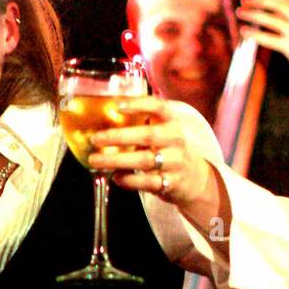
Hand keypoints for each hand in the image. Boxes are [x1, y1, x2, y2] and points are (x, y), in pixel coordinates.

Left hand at [87, 97, 213, 206]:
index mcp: (171, 123)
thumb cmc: (167, 151)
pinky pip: (147, 182)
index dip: (139, 105)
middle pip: (148, 135)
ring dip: (117, 160)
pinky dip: (128, 180)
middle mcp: (175, 141)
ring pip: (145, 160)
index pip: (159, 108)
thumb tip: (99, 123)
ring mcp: (175, 163)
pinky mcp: (170, 183)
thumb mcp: (161, 133)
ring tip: (95, 160)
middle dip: (119, 136)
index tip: (118, 106)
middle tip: (96, 139)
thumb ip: (139, 127)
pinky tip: (115, 177)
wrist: (193, 178)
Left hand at [236, 0, 288, 87]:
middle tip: (244, 0)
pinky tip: (244, 32)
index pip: (287, 0)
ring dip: (254, 14)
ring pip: (273, 19)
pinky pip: (271, 39)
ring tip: (240, 12)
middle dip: (260, 0)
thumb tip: (278, 24)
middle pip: (279, 4)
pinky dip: (256, 34)